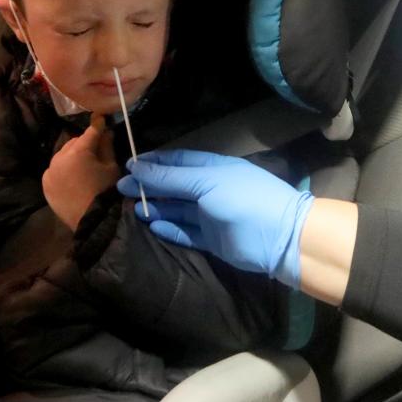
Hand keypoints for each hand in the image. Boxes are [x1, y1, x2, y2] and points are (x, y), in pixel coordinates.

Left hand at [42, 114, 119, 231]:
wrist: (93, 221)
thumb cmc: (106, 191)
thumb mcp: (111, 167)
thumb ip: (106, 146)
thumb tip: (106, 131)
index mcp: (77, 152)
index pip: (90, 133)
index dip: (98, 126)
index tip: (102, 119)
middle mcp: (59, 158)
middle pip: (73, 143)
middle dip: (84, 144)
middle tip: (95, 149)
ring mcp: (50, 172)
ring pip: (62, 156)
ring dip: (72, 156)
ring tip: (83, 165)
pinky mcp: (45, 184)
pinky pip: (55, 170)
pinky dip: (63, 169)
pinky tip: (72, 176)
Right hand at [117, 149, 313, 287]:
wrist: (280, 238)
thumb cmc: (243, 200)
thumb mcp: (205, 182)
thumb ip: (171, 178)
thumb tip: (135, 168)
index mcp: (212, 168)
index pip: (177, 161)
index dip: (152, 163)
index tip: (127, 166)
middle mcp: (210, 189)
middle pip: (174, 185)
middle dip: (149, 186)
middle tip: (121, 190)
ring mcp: (211, 215)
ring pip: (178, 210)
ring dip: (157, 208)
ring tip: (133, 209)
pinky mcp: (212, 240)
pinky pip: (186, 232)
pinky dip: (170, 229)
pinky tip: (153, 226)